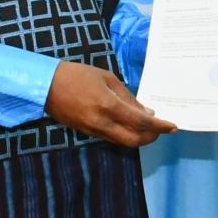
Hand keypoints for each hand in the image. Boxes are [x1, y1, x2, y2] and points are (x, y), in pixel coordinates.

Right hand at [45, 61, 176, 147]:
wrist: (45, 86)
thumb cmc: (77, 75)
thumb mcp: (107, 78)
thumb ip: (127, 97)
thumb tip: (146, 112)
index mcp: (108, 106)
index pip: (141, 122)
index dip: (159, 126)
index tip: (173, 127)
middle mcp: (102, 123)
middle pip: (134, 140)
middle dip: (151, 137)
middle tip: (161, 129)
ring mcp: (93, 131)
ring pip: (123, 142)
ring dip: (139, 138)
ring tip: (149, 127)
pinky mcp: (87, 133)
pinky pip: (111, 138)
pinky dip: (125, 135)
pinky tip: (130, 126)